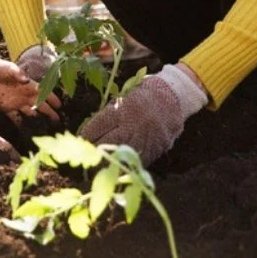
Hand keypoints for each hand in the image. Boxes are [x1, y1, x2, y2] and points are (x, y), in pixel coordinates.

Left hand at [0, 43, 59, 122]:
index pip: (43, 93)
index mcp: (28, 86)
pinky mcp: (7, 108)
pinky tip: (26, 132)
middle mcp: (25, 95)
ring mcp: (17, 102)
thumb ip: (17, 73)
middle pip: (40, 106)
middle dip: (50, 113)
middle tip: (58, 121)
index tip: (60, 106)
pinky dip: (21, 125)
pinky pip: (16, 118)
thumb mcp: (9, 68)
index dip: (52, 99)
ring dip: (38, 120)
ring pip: (30, 113)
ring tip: (46, 129)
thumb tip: (26, 80)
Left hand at [80, 64, 207, 166]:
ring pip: (121, 155)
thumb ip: (111, 111)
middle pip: (107, 144)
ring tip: (99, 164)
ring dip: (109, 160)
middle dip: (95, 150)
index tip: (81, 139)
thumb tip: (93, 129)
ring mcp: (145, 138)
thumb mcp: (125, 96)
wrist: (174, 95)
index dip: (87, 134)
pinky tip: (120, 163)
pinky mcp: (156, 147)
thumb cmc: (145, 93)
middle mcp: (133, 125)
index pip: (97, 126)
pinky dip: (128, 163)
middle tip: (87, 155)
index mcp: (123, 109)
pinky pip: (138, 159)